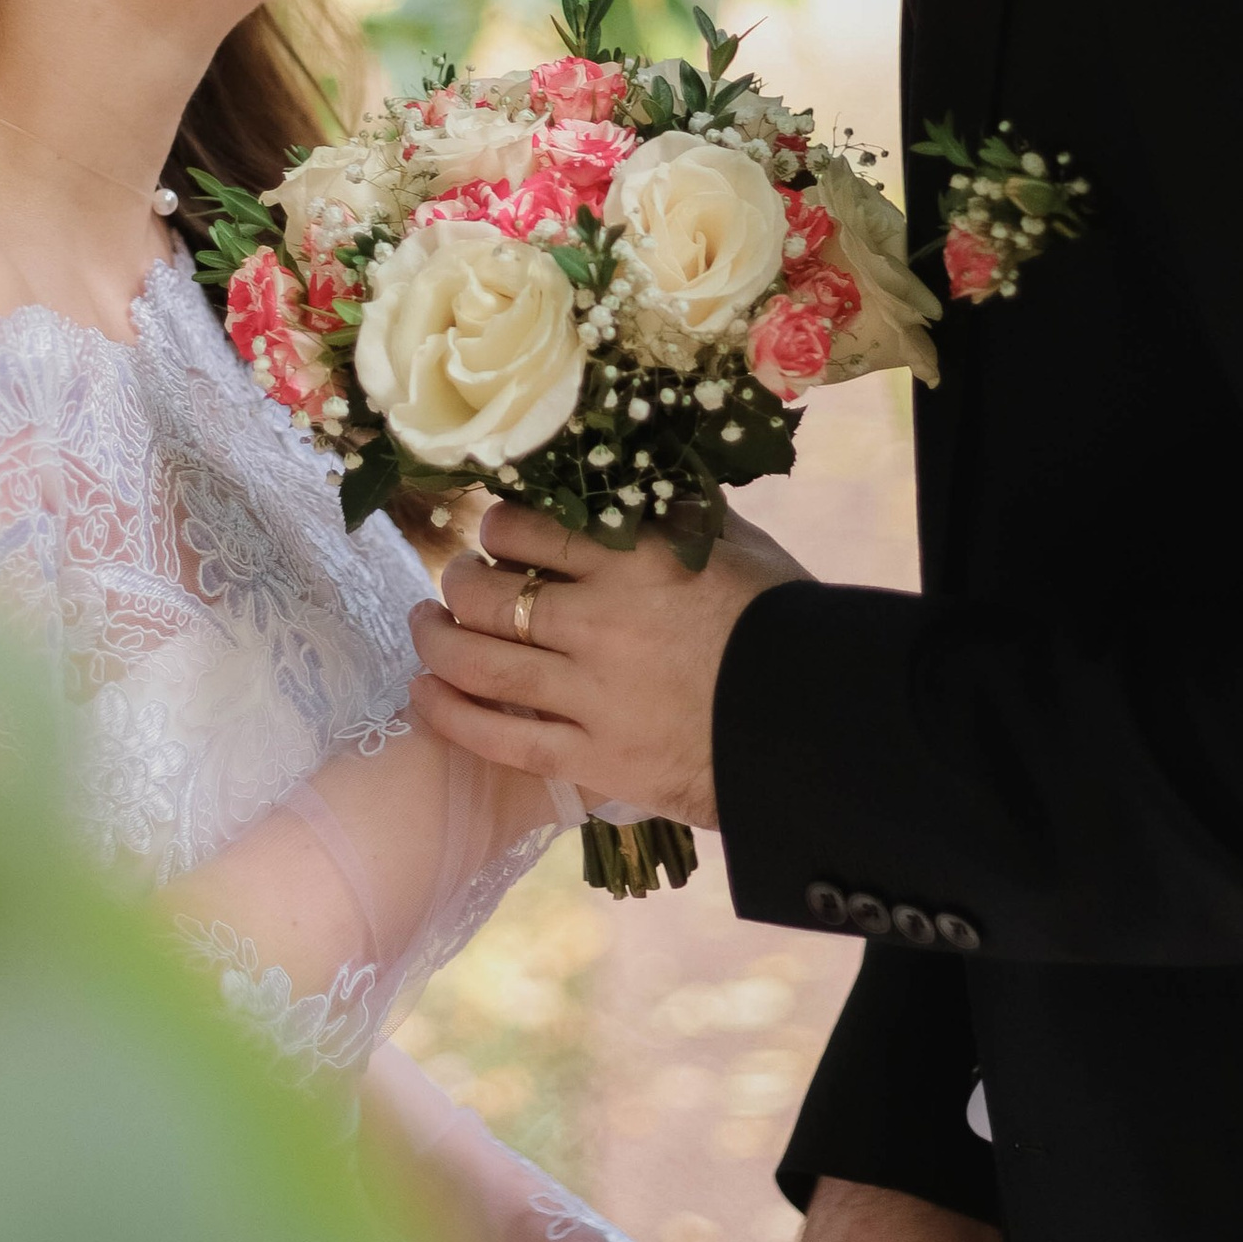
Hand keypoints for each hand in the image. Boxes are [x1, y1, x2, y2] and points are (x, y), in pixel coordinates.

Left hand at [410, 505, 807, 828]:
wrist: (817, 722)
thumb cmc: (785, 623)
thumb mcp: (733, 545)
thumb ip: (671, 515)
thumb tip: (632, 483)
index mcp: (632, 559)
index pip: (524, 528)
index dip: (497, 527)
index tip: (498, 533)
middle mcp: (598, 621)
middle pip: (487, 593)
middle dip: (458, 581)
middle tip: (457, 580)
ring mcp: (589, 693)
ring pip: (478, 662)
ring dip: (437, 640)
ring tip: (426, 627)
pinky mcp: (591, 758)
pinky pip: (499, 738)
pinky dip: (449, 714)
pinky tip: (425, 694)